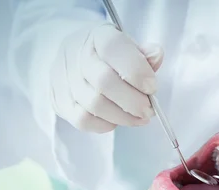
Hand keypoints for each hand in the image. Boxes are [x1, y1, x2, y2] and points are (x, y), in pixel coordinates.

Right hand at [49, 24, 163, 132]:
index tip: (152, 87)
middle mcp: (77, 55)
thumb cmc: (107, 56)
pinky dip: (106, 124)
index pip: (113, 48)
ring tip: (139, 117)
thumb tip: (156, 54)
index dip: (137, 71)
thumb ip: (144, 54)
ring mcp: (66, 79)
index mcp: (98, 36)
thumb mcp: (127, 47)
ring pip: (96, 105)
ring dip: (124, 117)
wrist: (69, 57)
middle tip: (148, 110)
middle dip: (133, 101)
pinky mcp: (61, 102)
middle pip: (104, 82)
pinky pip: (84, 120)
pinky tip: (117, 120)